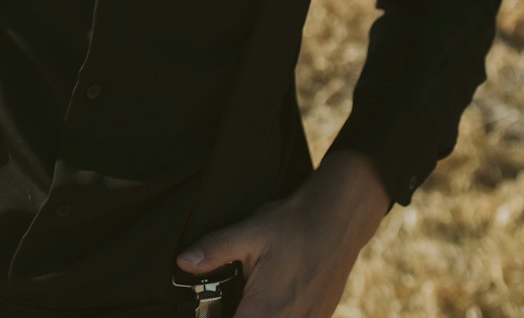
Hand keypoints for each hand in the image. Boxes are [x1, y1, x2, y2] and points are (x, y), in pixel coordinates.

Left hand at [176, 151, 389, 317]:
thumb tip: (183, 262)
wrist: (340, 216)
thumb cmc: (295, 223)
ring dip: (259, 314)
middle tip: (229, 300)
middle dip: (240, 313)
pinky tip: (272, 296)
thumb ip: (214, 250)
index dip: (217, 317)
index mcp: (262, 312)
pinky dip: (280, 312)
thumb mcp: (249, 232)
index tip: (213, 307)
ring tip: (250, 296)